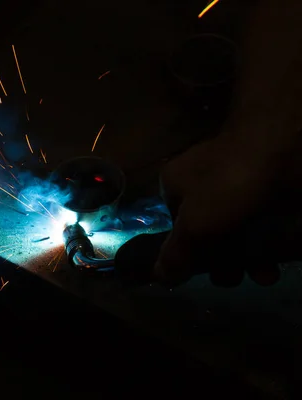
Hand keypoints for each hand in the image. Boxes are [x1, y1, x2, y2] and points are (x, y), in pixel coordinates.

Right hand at [154, 136, 285, 286]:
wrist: (286, 149)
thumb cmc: (228, 184)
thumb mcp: (195, 224)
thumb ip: (176, 253)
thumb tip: (157, 276)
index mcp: (176, 183)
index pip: (172, 224)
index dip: (184, 251)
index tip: (197, 274)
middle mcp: (204, 183)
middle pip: (206, 231)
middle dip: (220, 261)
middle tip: (232, 278)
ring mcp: (237, 186)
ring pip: (237, 231)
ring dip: (248, 259)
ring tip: (263, 277)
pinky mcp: (267, 193)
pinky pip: (262, 224)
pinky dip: (267, 245)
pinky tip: (275, 264)